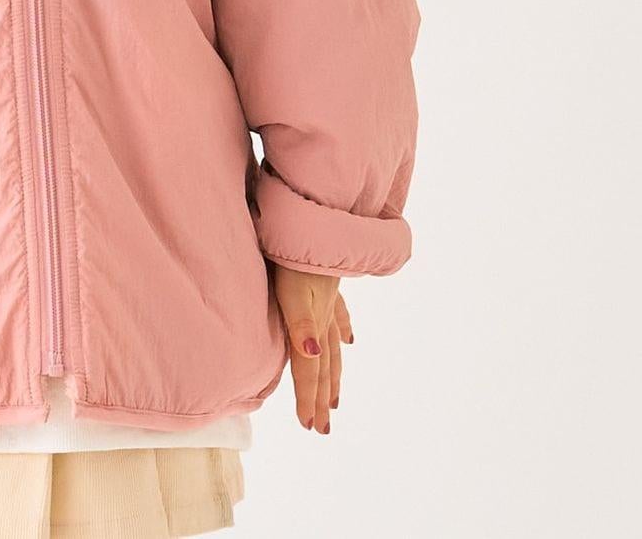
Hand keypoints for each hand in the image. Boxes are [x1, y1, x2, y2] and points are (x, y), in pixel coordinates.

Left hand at [270, 262, 352, 435]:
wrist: (312, 215)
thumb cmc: (295, 252)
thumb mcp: (293, 288)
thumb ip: (301, 322)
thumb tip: (312, 355)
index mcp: (314, 321)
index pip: (309, 367)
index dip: (308, 397)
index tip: (310, 425)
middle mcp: (324, 314)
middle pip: (324, 363)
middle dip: (322, 395)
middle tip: (323, 426)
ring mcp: (329, 298)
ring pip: (333, 344)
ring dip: (333, 372)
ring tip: (335, 396)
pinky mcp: (328, 280)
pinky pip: (339, 313)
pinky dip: (343, 328)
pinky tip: (349, 338)